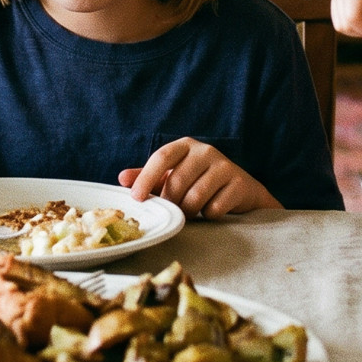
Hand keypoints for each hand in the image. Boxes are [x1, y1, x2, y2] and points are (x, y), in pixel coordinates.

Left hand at [118, 137, 278, 217]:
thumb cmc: (199, 182)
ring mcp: (225, 165)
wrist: (240, 190)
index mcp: (185, 146)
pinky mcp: (239, 183)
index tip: (137, 198)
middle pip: (177, 181)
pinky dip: (209, 215)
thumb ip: (147, 177)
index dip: (146, 178)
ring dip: (189, 211)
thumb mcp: (172, 176)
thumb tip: (122, 178)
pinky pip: (215, 208)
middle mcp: (206, 151)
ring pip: (196, 197)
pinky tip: (212, 210)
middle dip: (170, 202)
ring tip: (191, 211)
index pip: (162, 156)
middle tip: (171, 211)